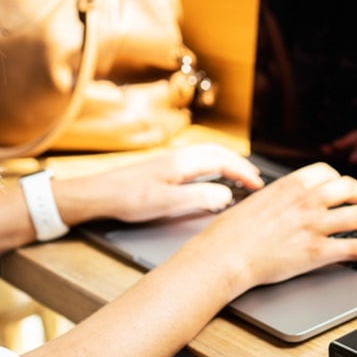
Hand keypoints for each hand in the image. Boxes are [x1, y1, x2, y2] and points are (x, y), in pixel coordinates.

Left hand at [57, 143, 263, 225]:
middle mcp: (177, 157)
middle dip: (240, 164)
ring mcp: (169, 161)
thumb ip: (197, 198)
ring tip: (239, 177)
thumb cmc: (126, 199)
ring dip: (226, 163)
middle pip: (217, 153)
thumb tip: (225, 196)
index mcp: (181, 163)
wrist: (98, 195)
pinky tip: (209, 179)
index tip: (258, 186)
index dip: (243, 173)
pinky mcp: (162, 169)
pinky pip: (196, 161)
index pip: (222, 162)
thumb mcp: (165, 203)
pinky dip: (212, 167)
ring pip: (207, 155)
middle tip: (255, 179)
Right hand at [175, 162, 356, 295]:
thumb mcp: (255, 201)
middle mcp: (307, 201)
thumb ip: (277, 197)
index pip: (326, 172)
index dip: (338, 179)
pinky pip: (356, 247)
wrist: (224, 255)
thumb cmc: (231, 231)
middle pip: (348, 188)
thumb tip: (281, 200)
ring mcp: (315, 226)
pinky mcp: (317, 252)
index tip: (340, 186)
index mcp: (291, 185)